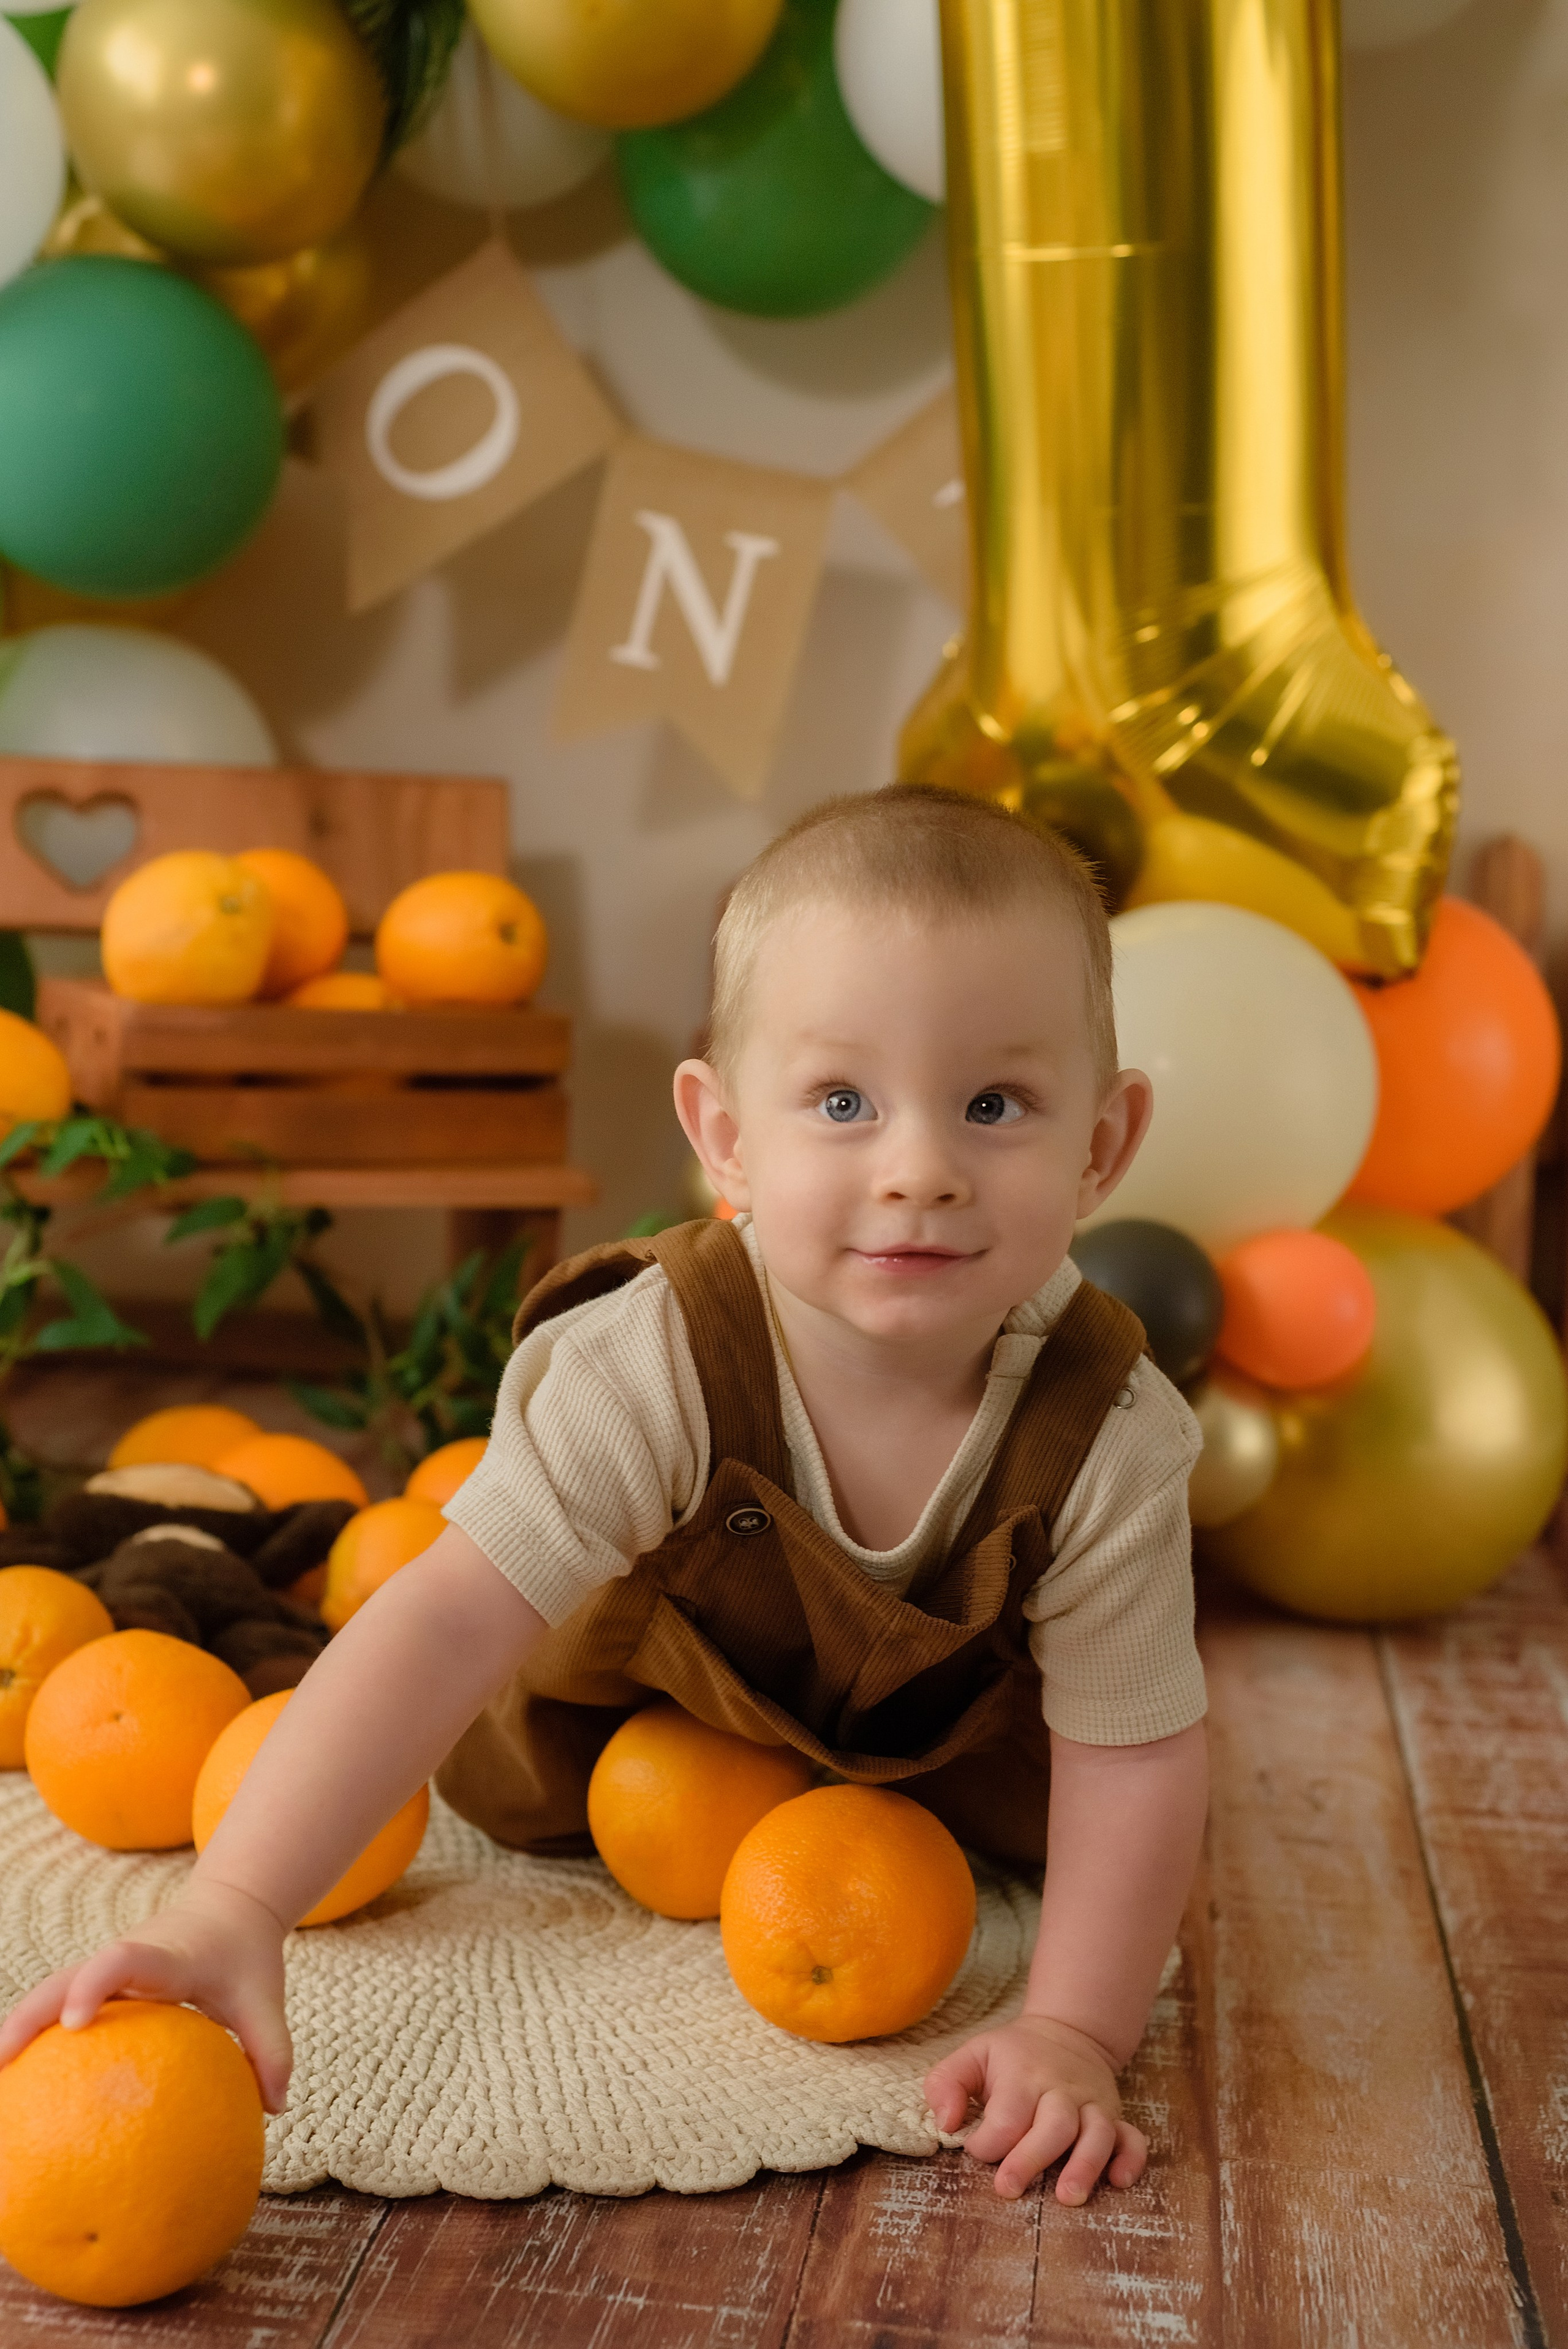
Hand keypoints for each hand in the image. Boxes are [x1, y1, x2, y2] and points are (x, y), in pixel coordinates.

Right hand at [0, 1879, 291, 2111]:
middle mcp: (128, 1957)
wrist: (230, 1906)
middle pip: (67, 1978)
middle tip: (0, 2061)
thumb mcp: (265, 1996)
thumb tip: (276, 2109)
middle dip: (31, 2015)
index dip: (97, 1984)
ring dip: (20, 2026)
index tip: (75, 2023)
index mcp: (167, 1955)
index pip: (126, 1960)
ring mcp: (108, 1966)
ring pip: (52, 1991)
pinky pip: (61, 2005)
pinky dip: (35, 2034)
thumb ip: (272, 2050)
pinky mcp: (101, 1980)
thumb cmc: (245, 1955)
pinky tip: (17, 2083)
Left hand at [924, 2012, 1147, 2203]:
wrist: (1068, 2032)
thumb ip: (946, 2083)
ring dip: (1085, 2165)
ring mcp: (1092, 2104)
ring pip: (1096, 2134)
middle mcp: (1061, 2090)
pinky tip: (1120, 2181)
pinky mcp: (1115, 2116)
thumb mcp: (973, 2055)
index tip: (975, 2151)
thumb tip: (946, 2123)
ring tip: (1068, 2197)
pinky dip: (1130, 2159)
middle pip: (1053, 2125)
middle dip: (1031, 2159)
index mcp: (1023, 2076)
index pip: (1007, 2115)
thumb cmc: (1013, 2055)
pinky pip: (1132, 2138)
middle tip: (1008, 2189)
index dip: (987, 2141)